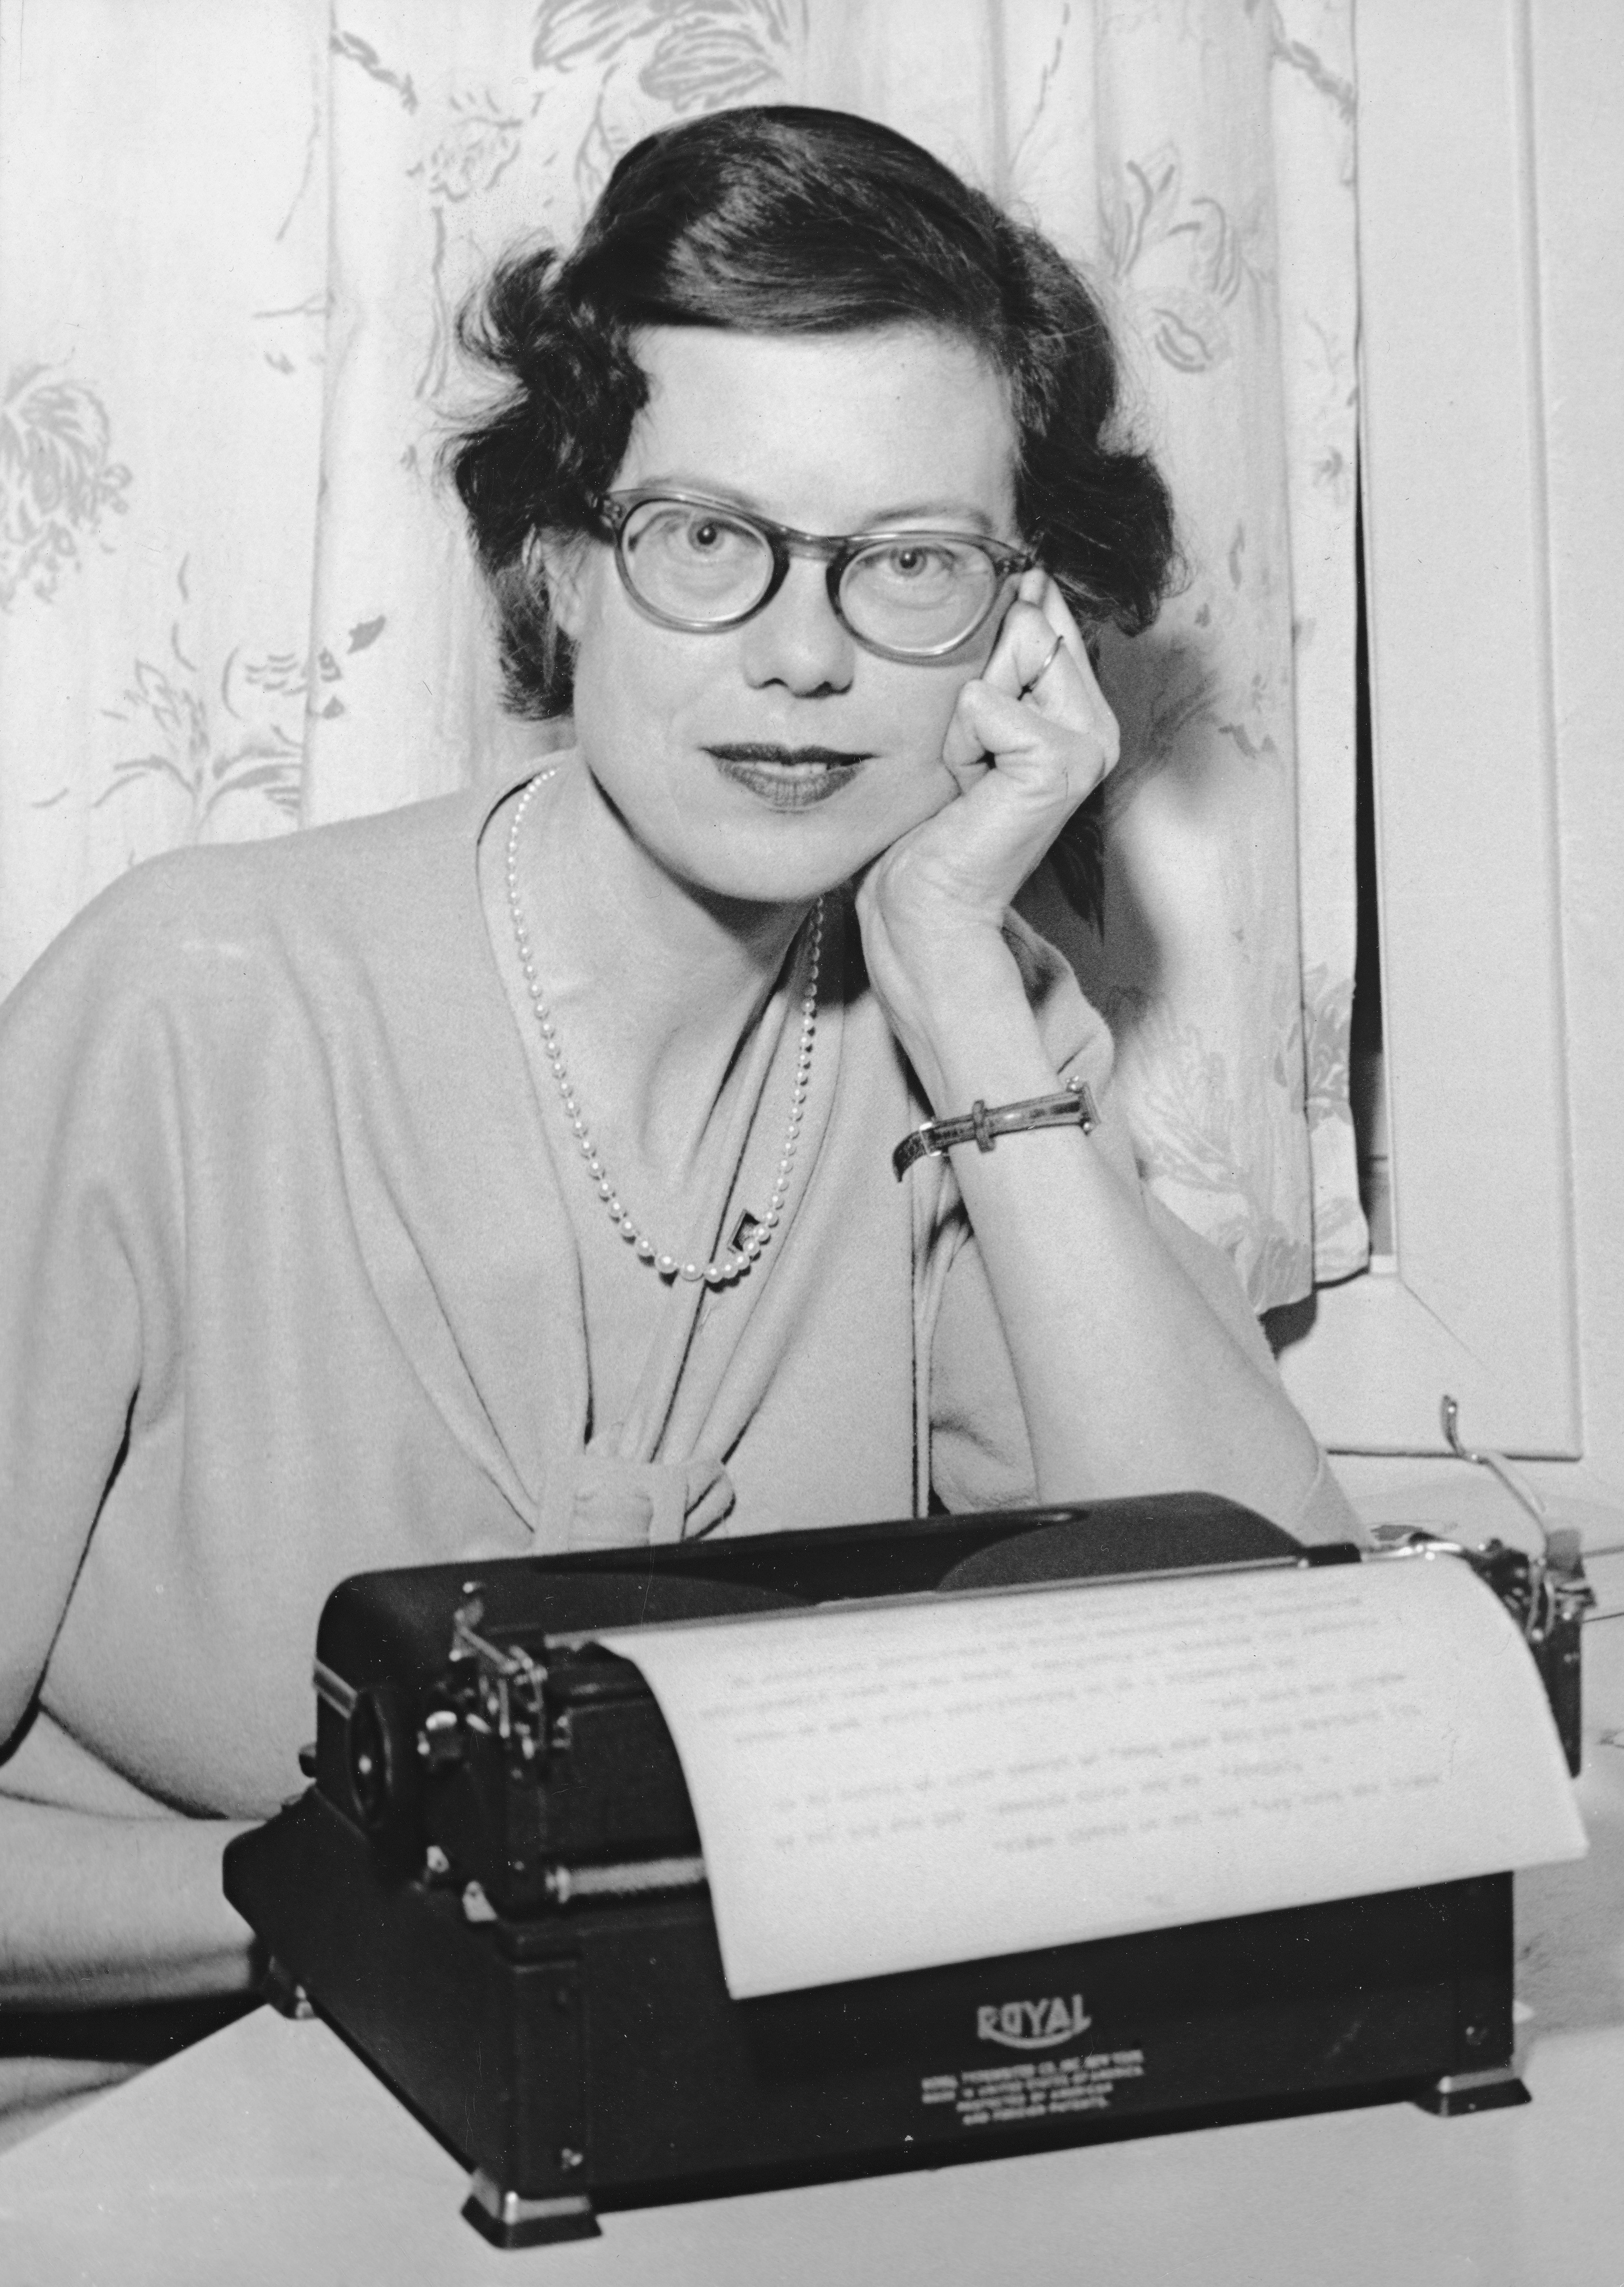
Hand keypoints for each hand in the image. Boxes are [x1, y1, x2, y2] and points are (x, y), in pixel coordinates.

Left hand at [855, 571, 1118, 1076]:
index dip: (998, 648)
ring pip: (1011, 653)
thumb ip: (1008, 655)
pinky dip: (959, 743)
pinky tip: (970, 787)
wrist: (931, 894)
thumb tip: (1028, 582)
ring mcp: (1089, 744)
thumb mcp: (977, 720)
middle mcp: (1102, 727)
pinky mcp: (1058, 763)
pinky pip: (982, 702)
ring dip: (967, 715)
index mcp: (1088, 712)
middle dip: (979, 686)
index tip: (981, 723)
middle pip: (1030, 625)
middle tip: (975, 756)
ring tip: (973, 770)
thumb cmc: (943, 811)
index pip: (1049, 619)